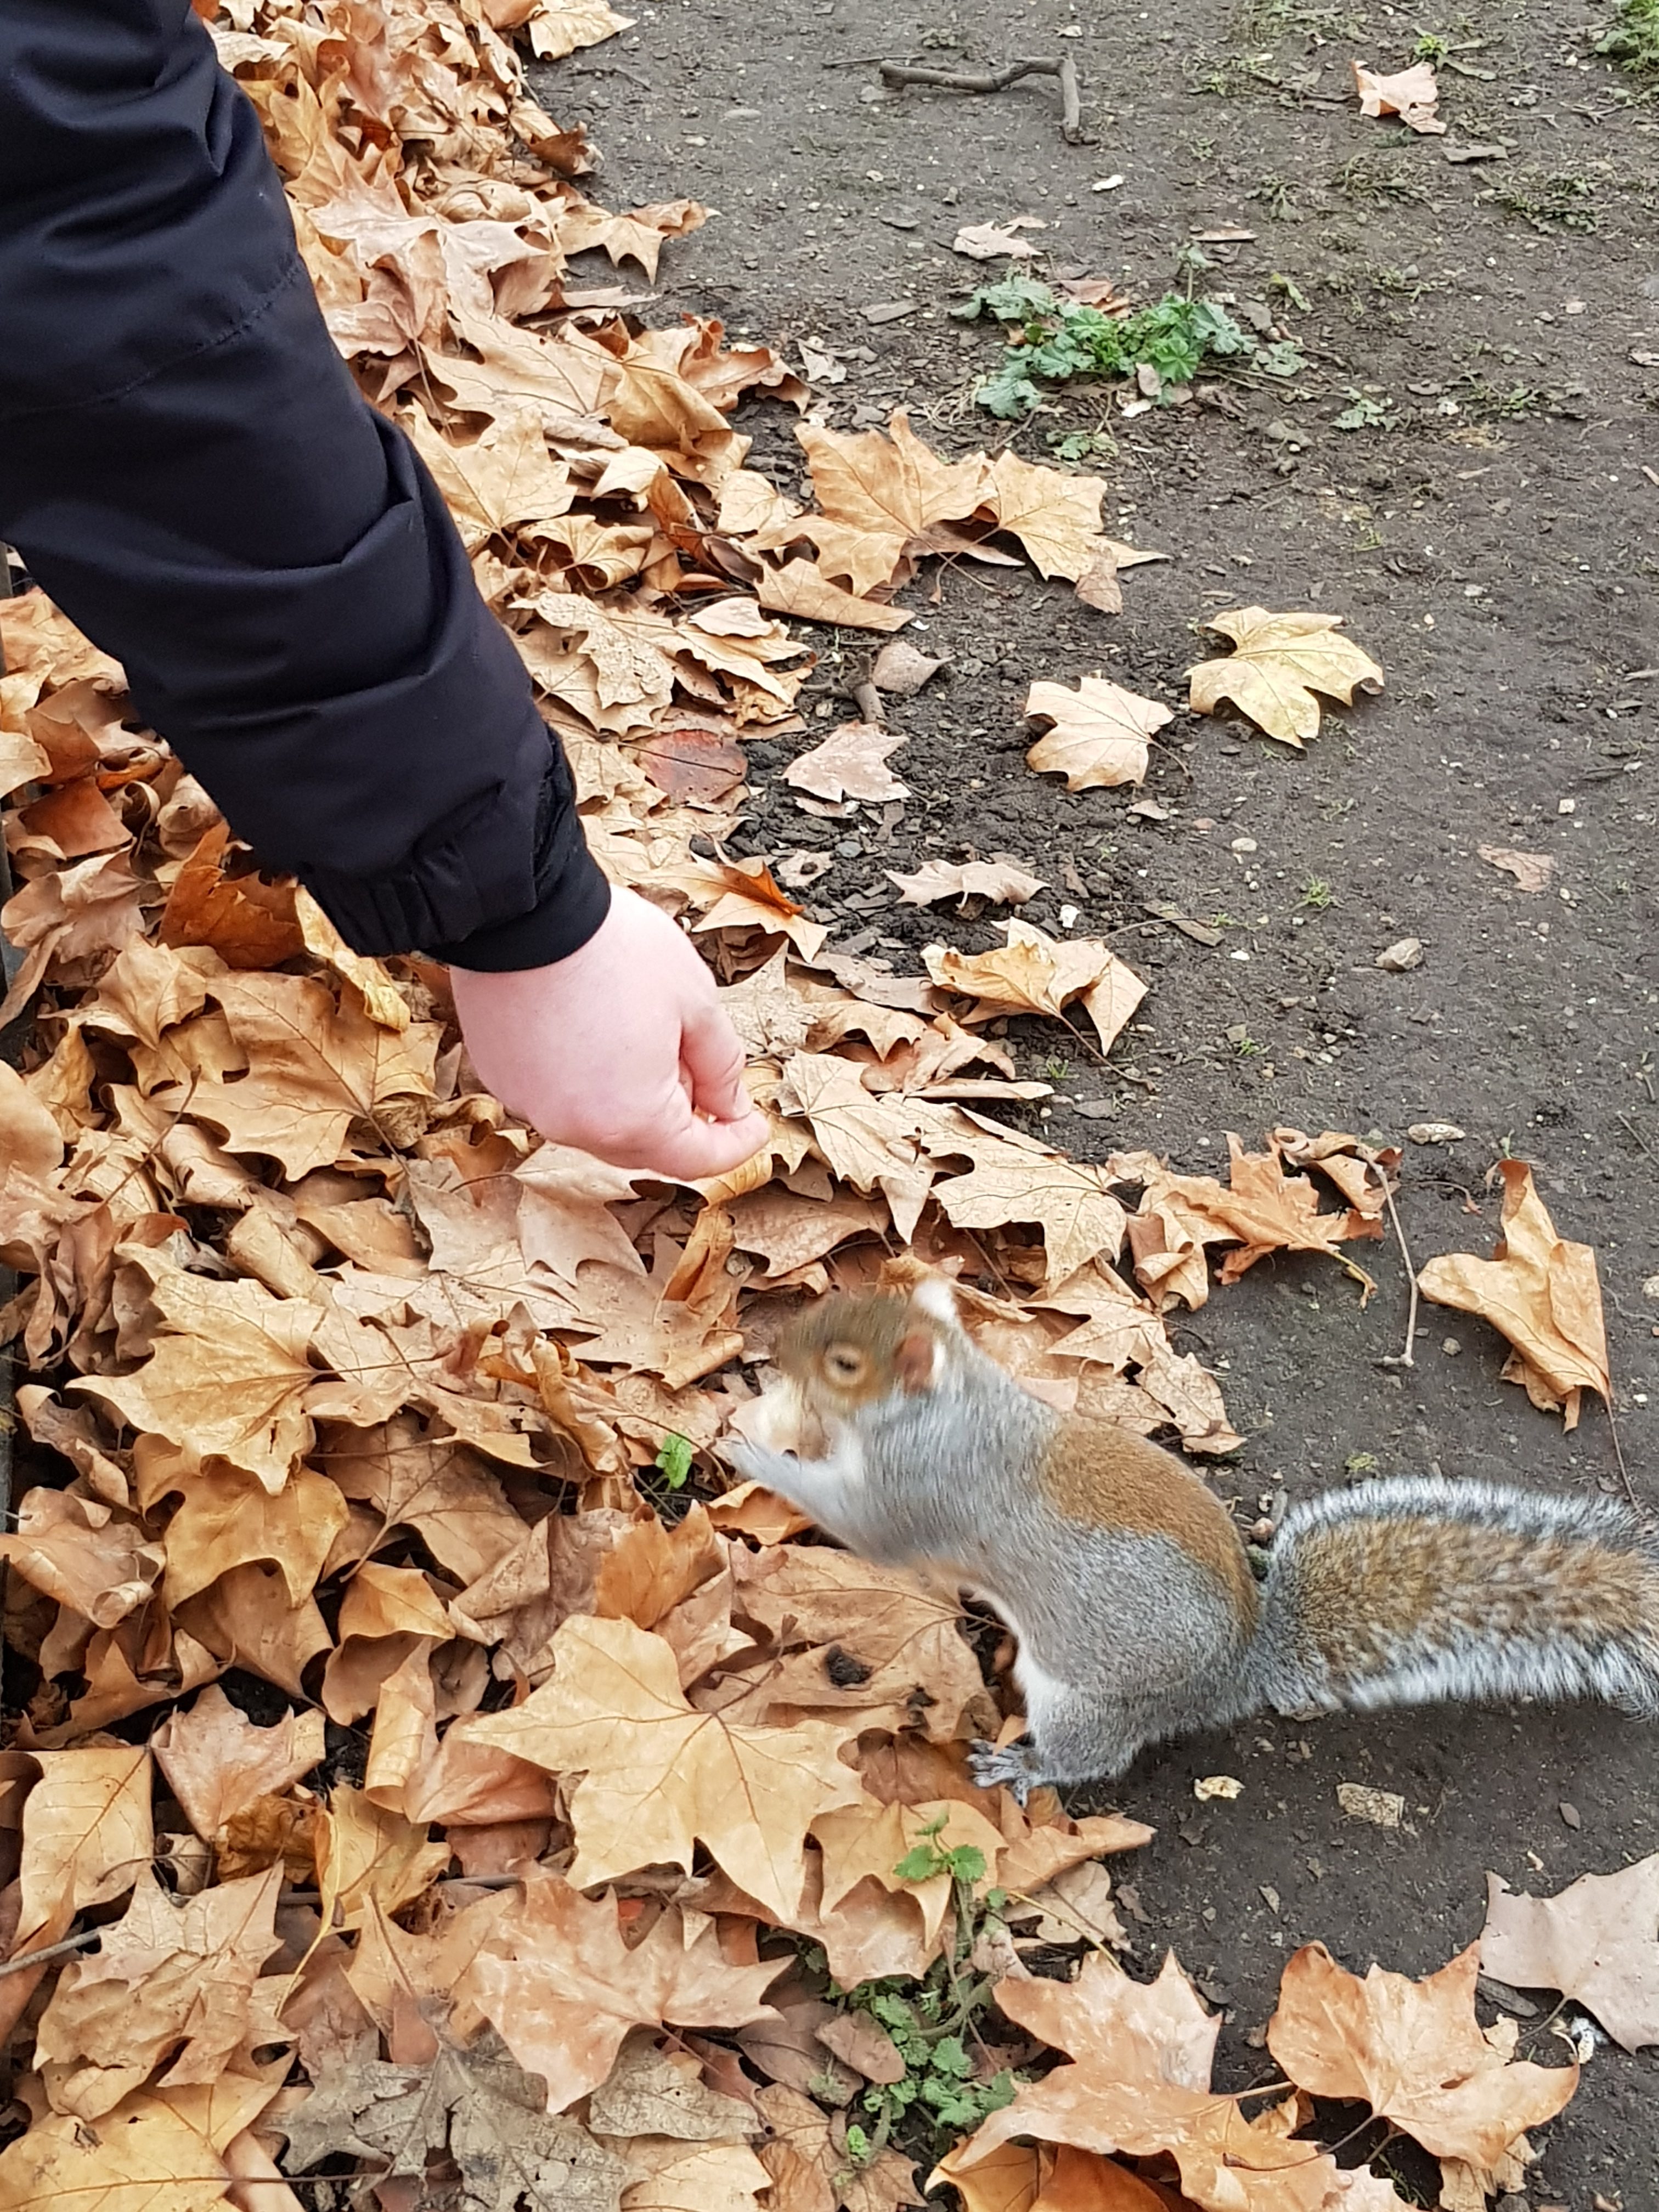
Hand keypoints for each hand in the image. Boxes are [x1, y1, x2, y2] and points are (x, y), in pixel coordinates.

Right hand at [449, 885, 770, 1180]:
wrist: (525, 908)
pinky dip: (589, 1079)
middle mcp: (574, 1126)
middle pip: (645, 1147)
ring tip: (642, 1030)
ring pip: (600, 1123)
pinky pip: (559, 1097)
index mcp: (631, 1118)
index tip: (753, 1127)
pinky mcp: (503, 1078)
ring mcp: (531, 1105)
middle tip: (699, 1063)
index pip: (694, 1159)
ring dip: (633, 1096)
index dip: (733, 1144)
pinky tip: (598, 1028)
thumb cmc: (611, 948)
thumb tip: (730, 1103)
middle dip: (682, 1115)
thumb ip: (721, 1065)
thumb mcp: (695, 1001)